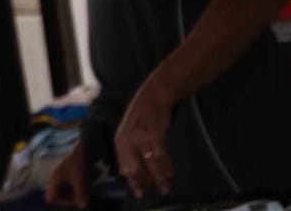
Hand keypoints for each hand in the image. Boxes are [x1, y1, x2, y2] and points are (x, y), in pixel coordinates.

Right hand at [44, 139, 87, 206]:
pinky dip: (76, 190)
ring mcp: (60, 178)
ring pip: (64, 193)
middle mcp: (55, 180)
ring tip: (84, 191)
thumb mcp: (80, 178)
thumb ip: (80, 193)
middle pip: (57, 197)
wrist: (82, 146)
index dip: (61, 203)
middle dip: (69, 200)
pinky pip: (68, 188)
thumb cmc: (78, 161)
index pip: (50, 199)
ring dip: (74, 195)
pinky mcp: (66, 176)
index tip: (74, 200)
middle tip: (81, 197)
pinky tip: (83, 186)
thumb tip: (82, 207)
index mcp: (54, 180)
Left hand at [114, 80, 174, 199]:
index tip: (139, 193)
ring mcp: (141, 138)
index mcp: (119, 141)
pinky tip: (170, 174)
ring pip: (150, 166)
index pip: (124, 167)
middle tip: (154, 192)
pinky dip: (167, 167)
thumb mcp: (127, 132)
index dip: (132, 182)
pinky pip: (161, 157)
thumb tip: (127, 173)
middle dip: (145, 183)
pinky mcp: (155, 136)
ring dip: (159, 179)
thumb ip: (126, 151)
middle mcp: (127, 141)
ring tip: (165, 188)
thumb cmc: (140, 116)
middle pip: (135, 169)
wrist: (152, 97)